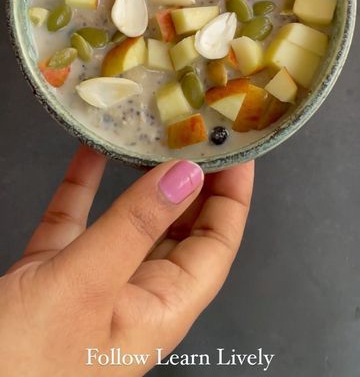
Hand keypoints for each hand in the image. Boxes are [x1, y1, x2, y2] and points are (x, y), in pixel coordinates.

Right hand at [0, 146, 253, 375]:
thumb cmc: (23, 366)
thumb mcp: (86, 287)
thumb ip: (136, 227)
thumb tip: (186, 174)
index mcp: (161, 309)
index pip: (216, 243)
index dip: (232, 196)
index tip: (237, 149)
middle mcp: (134, 295)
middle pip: (180, 229)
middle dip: (194, 181)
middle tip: (198, 133)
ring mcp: (92, 283)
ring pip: (129, 220)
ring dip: (141, 178)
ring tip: (155, 136)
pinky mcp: (51, 273)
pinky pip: (79, 219)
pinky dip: (86, 185)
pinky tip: (92, 151)